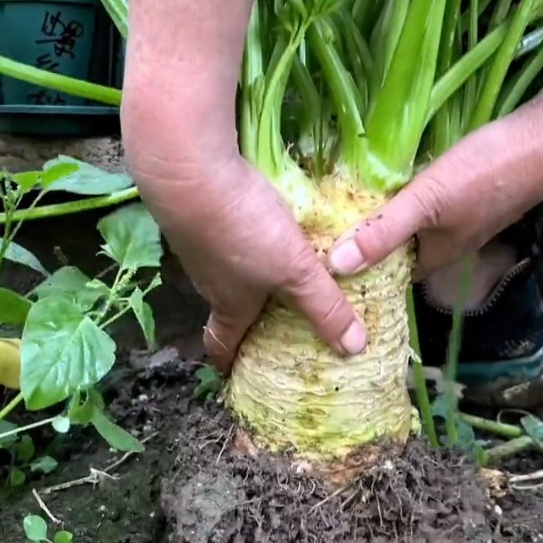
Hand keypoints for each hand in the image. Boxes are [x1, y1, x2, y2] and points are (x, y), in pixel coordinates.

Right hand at [134, 153, 366, 374]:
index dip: (228, 359)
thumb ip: (324, 306)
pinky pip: (221, 231)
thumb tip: (354, 349)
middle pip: (225, 305)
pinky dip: (240, 233)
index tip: (234, 372)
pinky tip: (259, 219)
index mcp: (230, 303)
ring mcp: (198, 244)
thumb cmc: (243, 231)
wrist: (188, 171)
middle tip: (271, 318)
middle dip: (245, 314)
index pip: (222, 343)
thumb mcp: (294, 272)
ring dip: (245, 271)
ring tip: (273, 267)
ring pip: (224, 267)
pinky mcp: (198, 210)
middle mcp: (209, 280)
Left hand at [327, 102, 542, 280]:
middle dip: (359, 247)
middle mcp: (441, 247)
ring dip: (376, 223)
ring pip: (403, 231)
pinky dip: (395, 203)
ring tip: (334, 210)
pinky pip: (417, 209)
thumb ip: (383, 232)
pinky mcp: (458, 197)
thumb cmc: (488, 173)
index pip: (382, 279)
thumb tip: (336, 266)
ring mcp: (452, 222)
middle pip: (391, 254)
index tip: (315, 264)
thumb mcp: (428, 202)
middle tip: (317, 234)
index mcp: (432, 259)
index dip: (352, 275)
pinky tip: (378, 187)